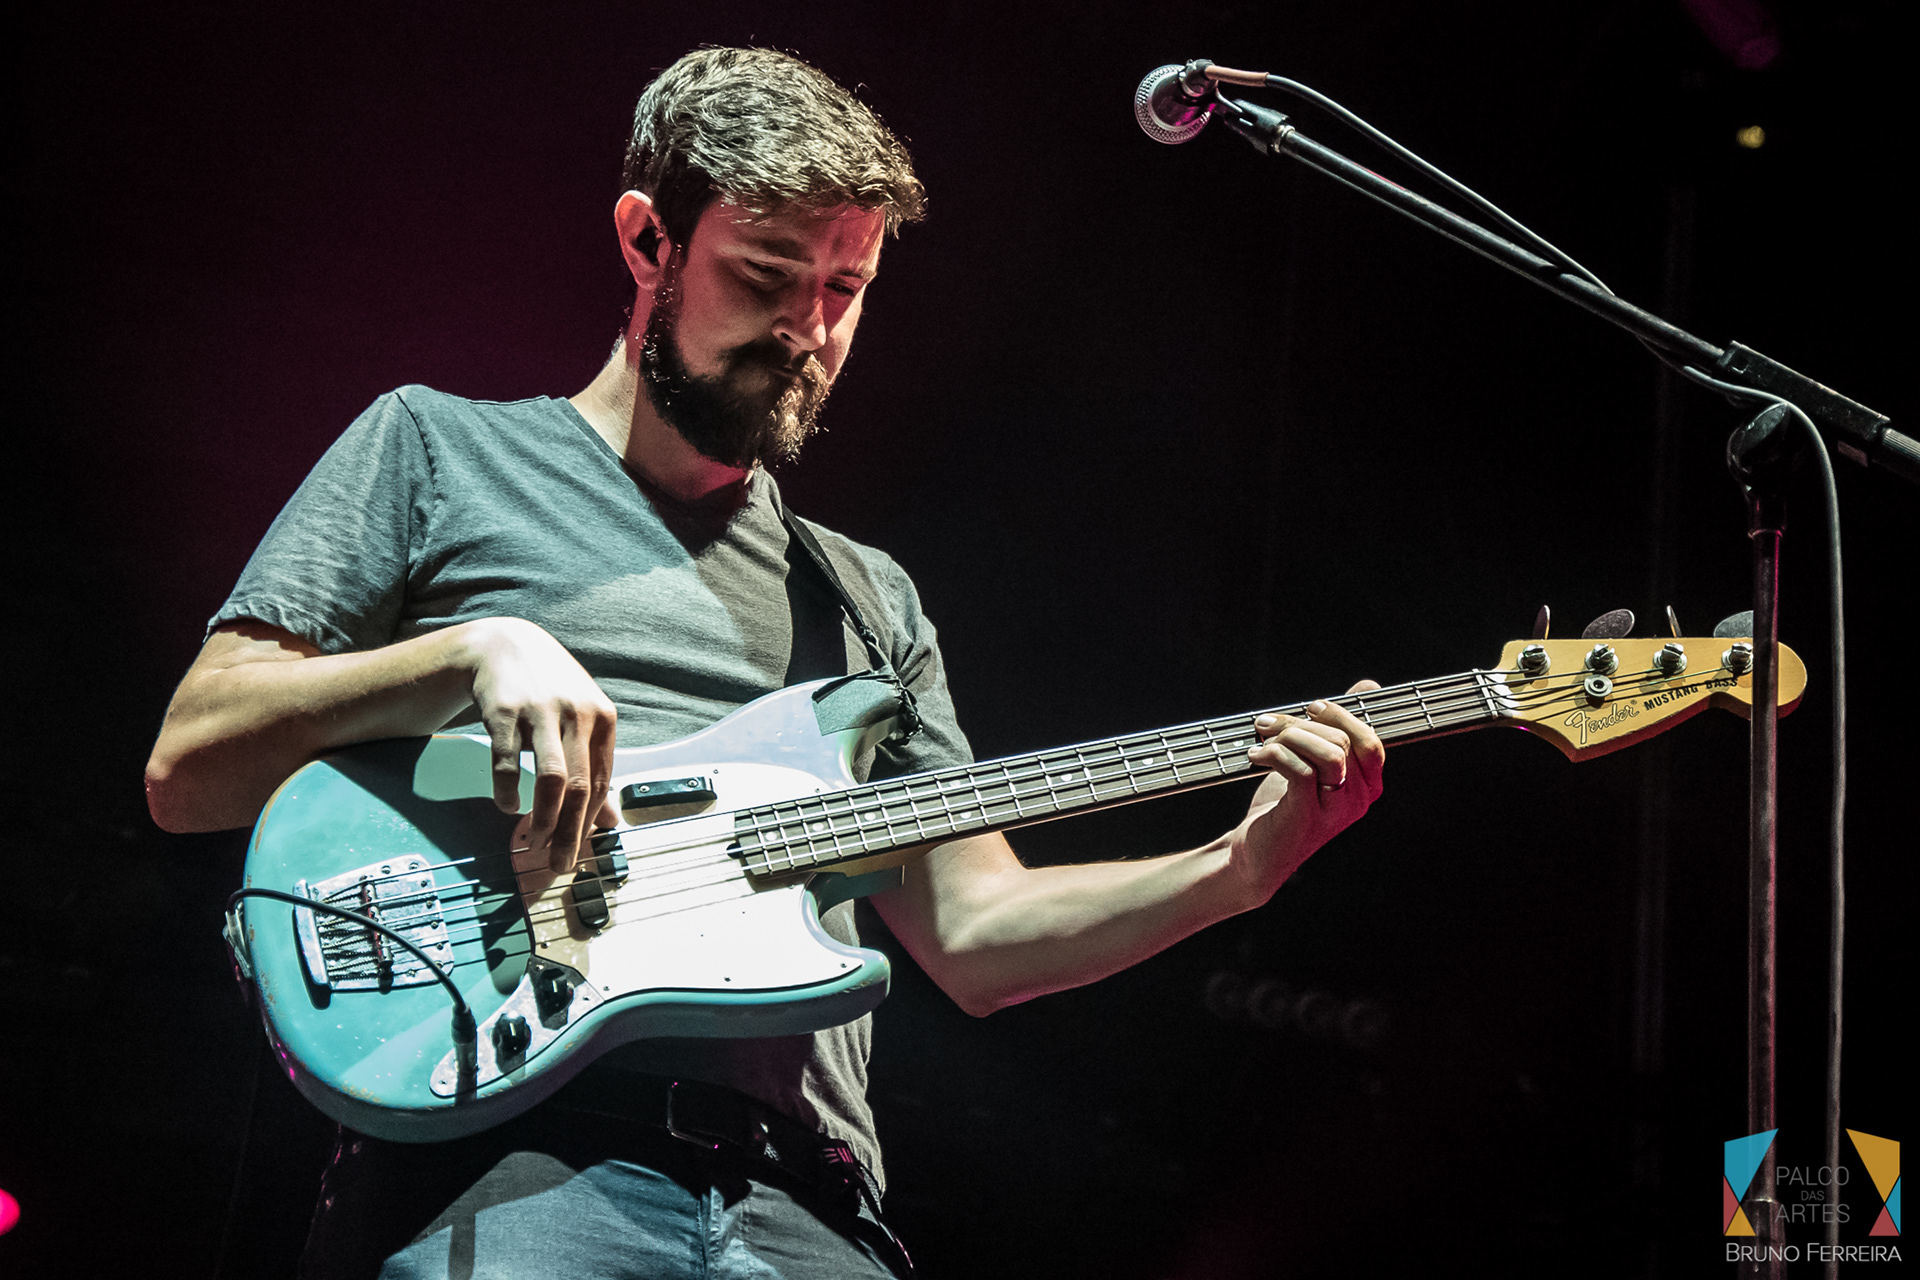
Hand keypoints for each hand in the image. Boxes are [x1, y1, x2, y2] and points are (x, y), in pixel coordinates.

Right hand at [460, 618, 620, 871]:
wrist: (503, 645)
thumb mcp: (582, 720)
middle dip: (571, 831)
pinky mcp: (504, 710)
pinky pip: (508, 762)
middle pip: (581, 786)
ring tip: (535, 840)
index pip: (603, 781)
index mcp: (603, 719)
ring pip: (551, 778)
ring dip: (544, 817)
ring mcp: (541, 710)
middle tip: (560, 863)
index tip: (580, 851)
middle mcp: (578, 713)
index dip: (591, 821)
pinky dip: (508, 792)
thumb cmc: (550, 690)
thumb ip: (596, 767)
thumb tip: (611, 820)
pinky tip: (508, 808)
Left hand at [1227, 679, 1384, 903]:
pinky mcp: (1306, 817)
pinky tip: (1255, 756)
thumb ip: (1340, 727)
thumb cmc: (1287, 805)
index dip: (1340, 716)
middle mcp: (1359, 800)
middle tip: (1266, 723)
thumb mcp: (1315, 762)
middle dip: (1300, 722)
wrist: (1258, 854)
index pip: (1369, 740)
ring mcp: (1335, 811)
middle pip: (1343, 742)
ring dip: (1288, 736)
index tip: (1309, 707)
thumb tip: (1369, 686)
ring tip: (1260, 739)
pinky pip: (1300, 770)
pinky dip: (1274, 753)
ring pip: (1328, 753)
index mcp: (1368, 785)